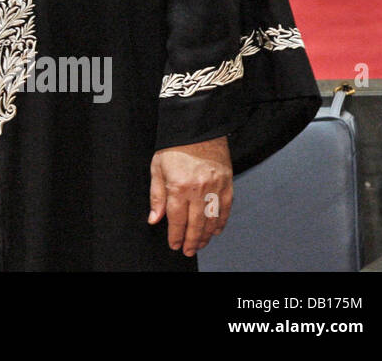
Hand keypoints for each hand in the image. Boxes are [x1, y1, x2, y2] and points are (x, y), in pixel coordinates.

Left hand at [149, 136, 232, 255]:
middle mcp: (198, 190)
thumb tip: (154, 218)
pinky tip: (216, 230)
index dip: (175, 235)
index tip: (175, 244)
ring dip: (206, 236)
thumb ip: (156, 195)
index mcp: (178, 186)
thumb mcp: (157, 168)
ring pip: (212, 220)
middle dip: (191, 241)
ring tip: (200, 244)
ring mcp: (215, 188)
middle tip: (188, 251)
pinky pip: (225, 209)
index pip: (176, 219)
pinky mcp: (227, 184)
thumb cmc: (175, 147)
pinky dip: (221, 222)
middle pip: (196, 224)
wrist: (197, 129)